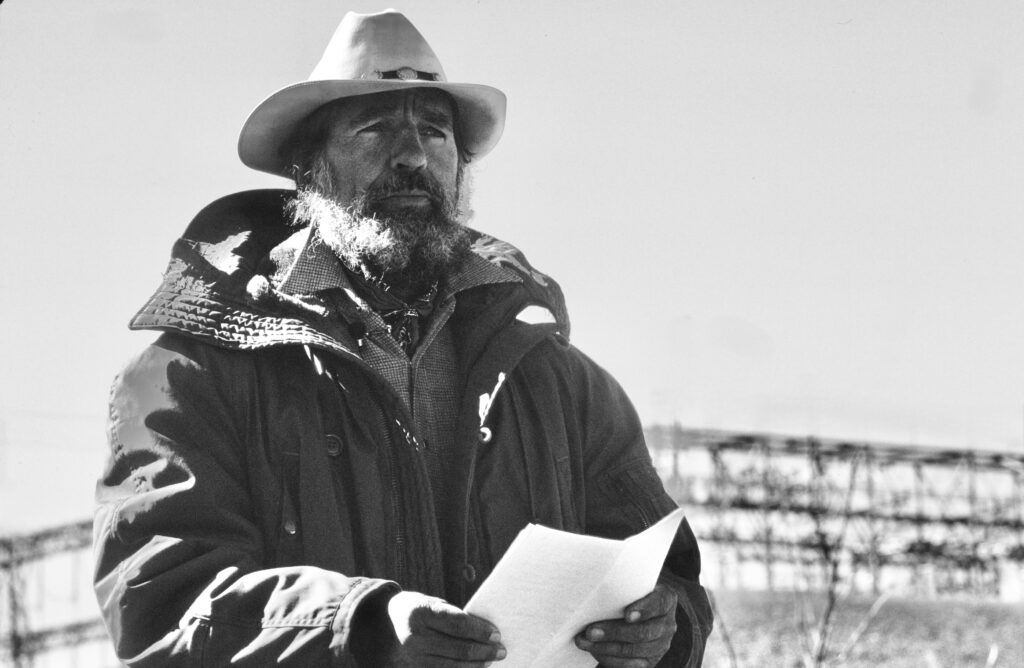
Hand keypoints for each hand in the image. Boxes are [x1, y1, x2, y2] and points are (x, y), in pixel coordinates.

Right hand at [387, 591, 505, 666]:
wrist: (382, 623)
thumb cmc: (417, 610)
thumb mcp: (431, 603)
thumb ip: (453, 616)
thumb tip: (484, 632)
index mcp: (420, 612)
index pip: (458, 623)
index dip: (480, 630)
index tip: (496, 634)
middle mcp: (414, 637)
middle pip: (458, 648)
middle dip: (484, 650)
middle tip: (501, 650)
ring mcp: (413, 657)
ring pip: (452, 666)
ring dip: (476, 664)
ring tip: (490, 660)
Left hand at [574, 583, 676, 667]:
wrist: (643, 616)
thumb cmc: (632, 595)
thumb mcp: (634, 587)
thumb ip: (623, 589)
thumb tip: (595, 591)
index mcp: (666, 600)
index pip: (659, 602)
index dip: (644, 609)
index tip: (627, 615)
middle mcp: (667, 624)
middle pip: (643, 632)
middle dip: (614, 632)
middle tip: (590, 631)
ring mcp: (661, 646)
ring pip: (634, 651)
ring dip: (605, 648)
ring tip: (585, 642)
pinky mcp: (650, 662)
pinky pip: (631, 665)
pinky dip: (609, 659)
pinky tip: (595, 651)